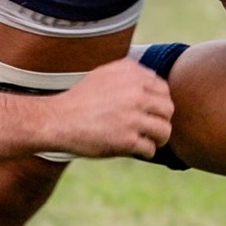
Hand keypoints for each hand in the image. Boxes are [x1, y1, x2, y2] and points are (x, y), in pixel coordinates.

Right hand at [45, 59, 174, 158]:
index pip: (163, 89)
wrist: (58, 119)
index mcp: (132, 73)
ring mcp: (132, 116)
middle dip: (161, 120)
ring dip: (158, 138)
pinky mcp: (127, 140)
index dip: (158, 103)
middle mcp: (135, 92)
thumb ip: (131, 76)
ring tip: (148, 140)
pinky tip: (134, 149)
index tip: (149, 112)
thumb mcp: (105, 74)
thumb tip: (156, 86)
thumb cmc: (81, 99)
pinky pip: (150, 149)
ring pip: (164, 130)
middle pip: (168, 109)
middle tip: (150, 128)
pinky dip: (144, 152)